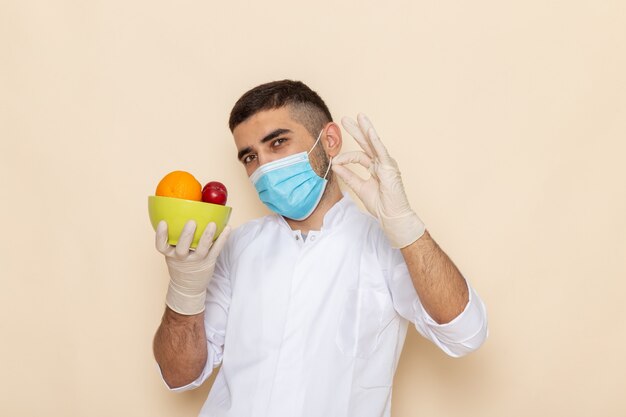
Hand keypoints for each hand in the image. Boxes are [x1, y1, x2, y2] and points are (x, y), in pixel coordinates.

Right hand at [156, 220, 230, 314]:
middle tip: (191, 221)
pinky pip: (216, 250)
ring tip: (212, 224)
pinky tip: (227, 228)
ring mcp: (196, 262)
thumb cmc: (181, 264)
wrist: (188, 287)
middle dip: (186, 235)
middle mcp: (182, 259)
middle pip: (182, 248)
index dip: (160, 235)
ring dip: (207, 236)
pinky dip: (222, 239)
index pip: (161, 246)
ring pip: (201, 249)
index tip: (163, 222)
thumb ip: (174, 238)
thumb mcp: (172, 253)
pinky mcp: (209, 262)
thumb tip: (177, 211)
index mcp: (170, 255)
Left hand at [332, 113, 424, 247]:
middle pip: (366, 143)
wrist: (391, 216)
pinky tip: (369, 131)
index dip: (344, 158)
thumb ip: (348, 176)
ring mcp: (386, 164)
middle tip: (345, 119)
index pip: (357, 156)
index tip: (334, 161)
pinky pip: (381, 151)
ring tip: (359, 116)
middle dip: (356, 130)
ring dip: (366, 129)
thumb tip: (335, 166)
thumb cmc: (380, 205)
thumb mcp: (359, 188)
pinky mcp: (390, 167)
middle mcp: (380, 163)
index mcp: (374, 168)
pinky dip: (375, 141)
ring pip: (374, 143)